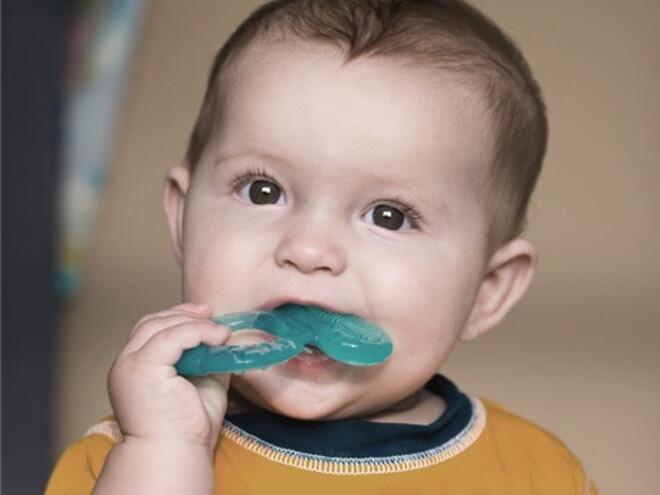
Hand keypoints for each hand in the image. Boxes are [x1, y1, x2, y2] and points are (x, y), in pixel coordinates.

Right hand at [108, 303, 230, 449]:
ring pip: (160, 326)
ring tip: (219, 331)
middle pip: (151, 323)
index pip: (150, 330)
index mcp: (135, 368)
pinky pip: (171, 337)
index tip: (204, 314)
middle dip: (182, 313)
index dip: (176, 317)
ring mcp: (129, 365)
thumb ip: (207, 357)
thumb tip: (223, 336)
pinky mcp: (141, 368)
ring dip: (194, 323)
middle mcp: (125, 363)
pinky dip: (196, 331)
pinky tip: (217, 336)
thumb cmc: (189, 426)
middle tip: (210, 313)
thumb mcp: (202, 381)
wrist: (176, 453)